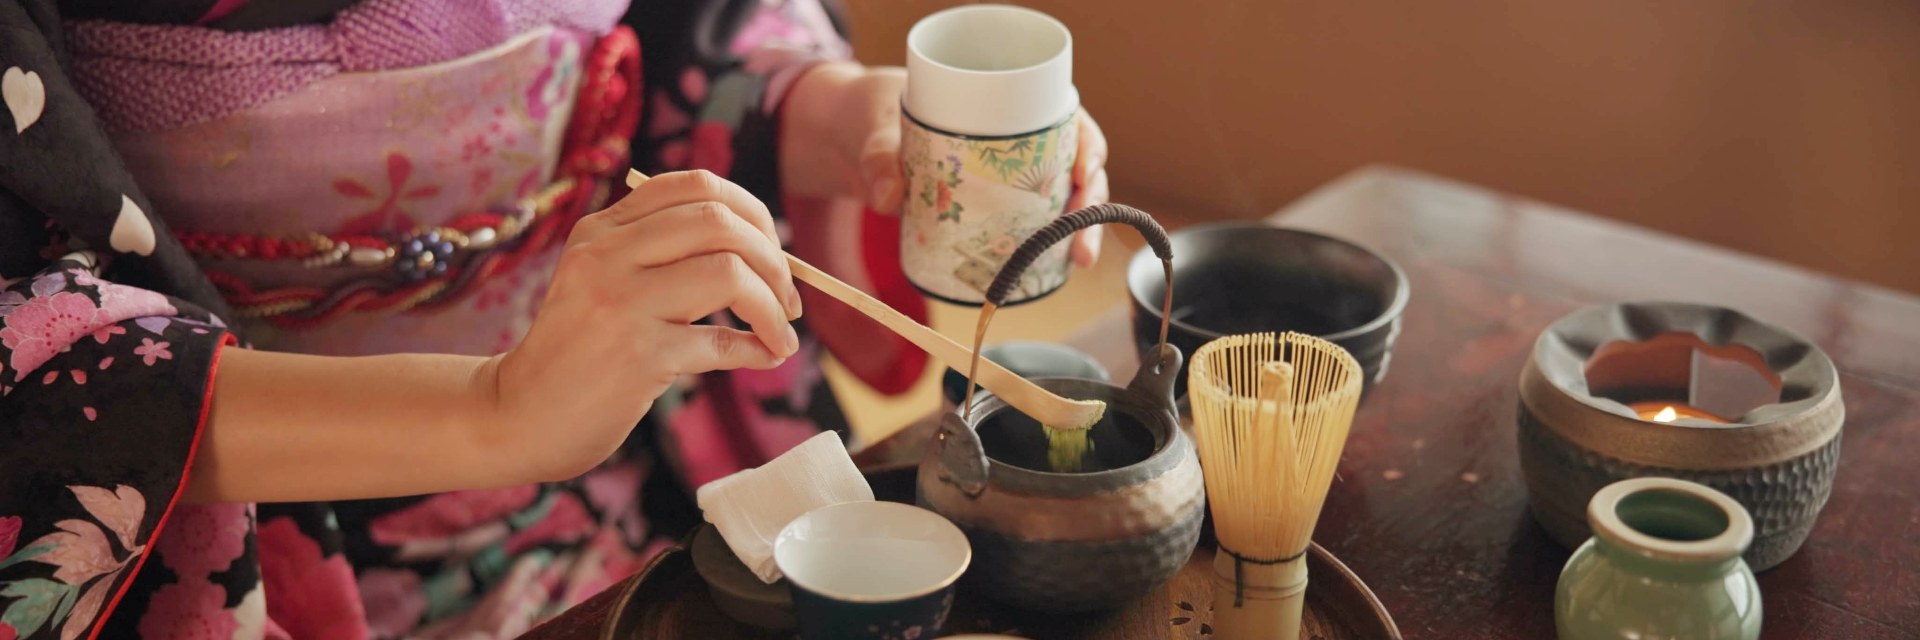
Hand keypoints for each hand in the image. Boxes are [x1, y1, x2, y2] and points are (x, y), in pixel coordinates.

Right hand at [488, 171, 802, 478]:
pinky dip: (758, 348)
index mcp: (601, 229)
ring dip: (773, 307)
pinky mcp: (637, 356)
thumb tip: (762, 251)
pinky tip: (765, 356)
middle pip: (719, 222)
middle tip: (789, 299)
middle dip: (773, 259)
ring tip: (781, 334)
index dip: (752, 213)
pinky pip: (721, 342)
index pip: (695, 186)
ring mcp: (620, 303)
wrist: (519, 415)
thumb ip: (661, 256)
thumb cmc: (579, 352)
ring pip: (728, 272)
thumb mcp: (602, 282)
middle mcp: (607, 255)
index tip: (772, 252)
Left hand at [782, 63, 1110, 266]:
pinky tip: (1055, 270)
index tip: (1084, 169)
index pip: (1067, 121)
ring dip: (1078, 232)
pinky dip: (1046, 247)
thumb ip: (878, 160)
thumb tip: (887, 197)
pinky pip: (1030, 226)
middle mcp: (1018, 144)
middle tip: (1083, 243)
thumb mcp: (876, 130)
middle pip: (1075, 169)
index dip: (1088, 145)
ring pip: (1061, 202)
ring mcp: (1007, 179)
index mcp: (1005, 106)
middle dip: (1090, 205)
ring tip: (1078, 261)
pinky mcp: (990, 210)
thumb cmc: (874, 118)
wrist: (853, 139)